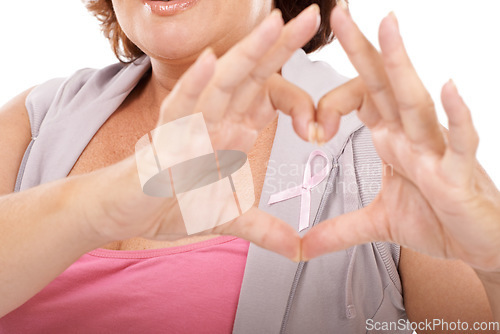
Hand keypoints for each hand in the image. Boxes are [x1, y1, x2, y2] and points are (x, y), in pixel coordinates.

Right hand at [82, 5, 322, 260]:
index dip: (295, 82)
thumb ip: (262, 227)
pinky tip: (210, 64)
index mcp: (227, 129)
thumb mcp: (226, 216)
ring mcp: (184, 128)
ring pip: (219, 86)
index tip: (319, 64)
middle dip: (278, 46)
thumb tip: (295, 249)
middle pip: (247, 77)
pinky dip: (194, 88)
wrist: (122, 212)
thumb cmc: (169, 201)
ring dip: (246, 55)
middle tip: (308, 16)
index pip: (263, 97)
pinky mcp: (160, 144)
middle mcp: (209, 120)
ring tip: (273, 25)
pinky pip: (180, 115)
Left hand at [302, 5, 499, 270]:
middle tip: (340, 13)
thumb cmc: (437, 220)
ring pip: (416, 101)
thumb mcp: (378, 224)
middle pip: (383, 85)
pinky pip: (459, 140)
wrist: (478, 246)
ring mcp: (437, 150)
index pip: (361, 100)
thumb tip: (302, 246)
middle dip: (362, 49)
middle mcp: (412, 135)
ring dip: (401, 66)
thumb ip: (338, 230)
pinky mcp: (459, 173)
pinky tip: (449, 88)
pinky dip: (455, 117)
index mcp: (393, 140)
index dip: (331, 102)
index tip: (310, 124)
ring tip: (388, 28)